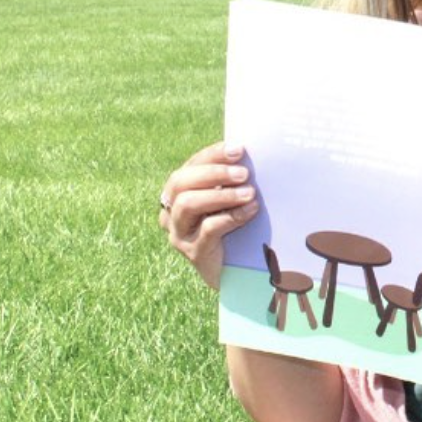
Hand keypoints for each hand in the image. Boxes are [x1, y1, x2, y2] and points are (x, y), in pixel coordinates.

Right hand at [159, 142, 259, 288]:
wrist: (235, 272)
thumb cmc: (233, 228)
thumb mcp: (227, 201)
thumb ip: (229, 181)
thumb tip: (245, 154)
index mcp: (177, 193)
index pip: (190, 166)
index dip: (212, 155)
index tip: (238, 149)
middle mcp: (170, 211)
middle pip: (181, 182)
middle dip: (214, 173)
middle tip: (244, 173)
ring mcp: (179, 233)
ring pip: (188, 204)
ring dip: (221, 195)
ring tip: (249, 193)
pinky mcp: (193, 252)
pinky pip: (208, 229)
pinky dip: (232, 216)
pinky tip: (251, 211)